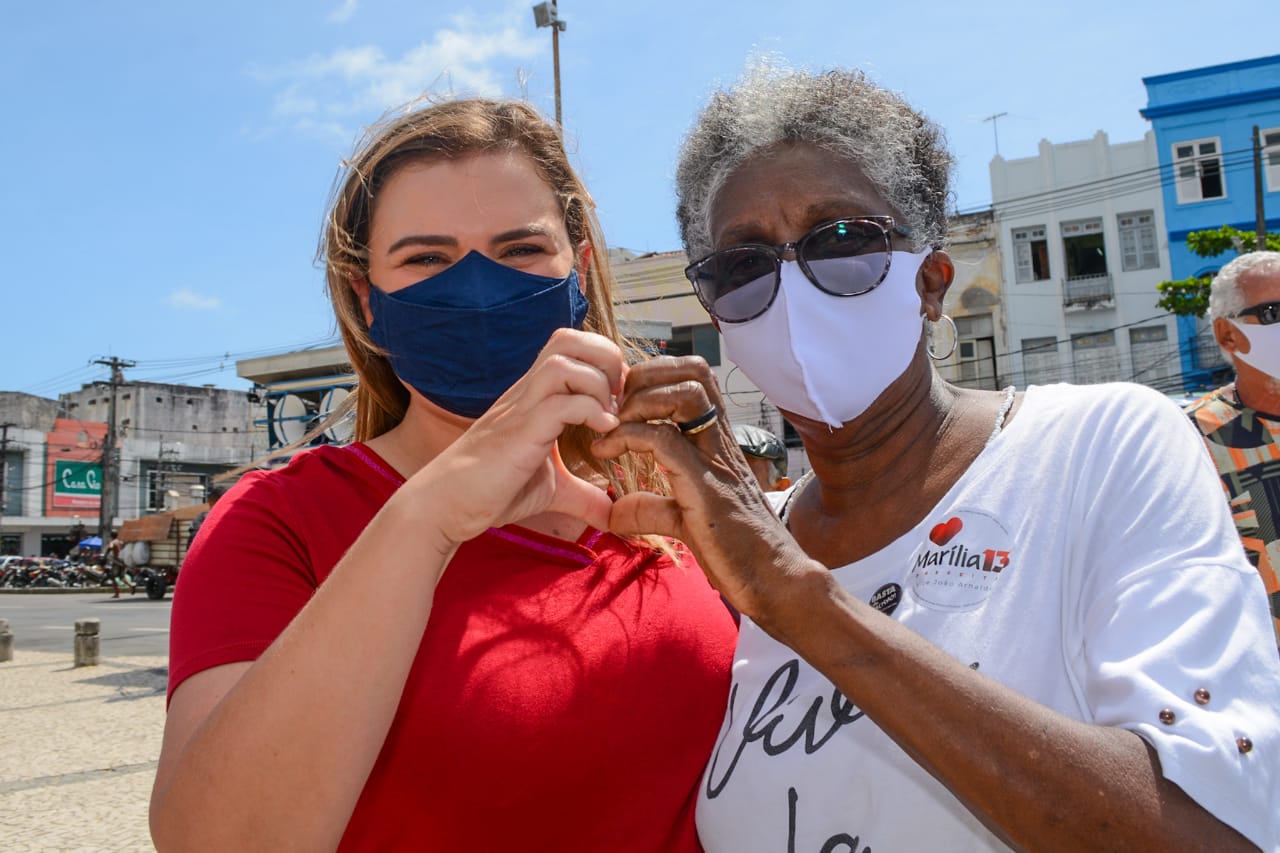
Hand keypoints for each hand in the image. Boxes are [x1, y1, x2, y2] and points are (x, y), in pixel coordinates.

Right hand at [422, 329, 623, 544]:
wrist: (446, 505)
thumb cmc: (492, 491)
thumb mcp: (552, 490)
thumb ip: (584, 495)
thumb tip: (612, 515)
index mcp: (537, 396)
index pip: (572, 346)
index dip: (606, 362)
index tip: (620, 400)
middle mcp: (529, 392)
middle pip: (569, 339)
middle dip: (606, 358)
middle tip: (619, 398)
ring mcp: (522, 409)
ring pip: (564, 362)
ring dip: (598, 383)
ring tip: (609, 416)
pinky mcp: (520, 432)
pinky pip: (561, 403)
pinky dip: (590, 411)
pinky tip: (601, 434)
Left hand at [591, 356, 812, 619]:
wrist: (774, 580)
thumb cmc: (737, 550)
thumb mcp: (684, 520)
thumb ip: (651, 508)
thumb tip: (614, 512)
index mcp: (716, 440)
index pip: (694, 378)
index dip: (654, 376)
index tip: (619, 402)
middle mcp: (720, 439)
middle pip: (693, 371)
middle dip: (645, 375)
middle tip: (612, 406)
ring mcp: (716, 458)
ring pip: (686, 393)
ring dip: (640, 399)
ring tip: (611, 424)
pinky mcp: (706, 485)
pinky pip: (664, 440)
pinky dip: (628, 436)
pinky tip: (605, 452)